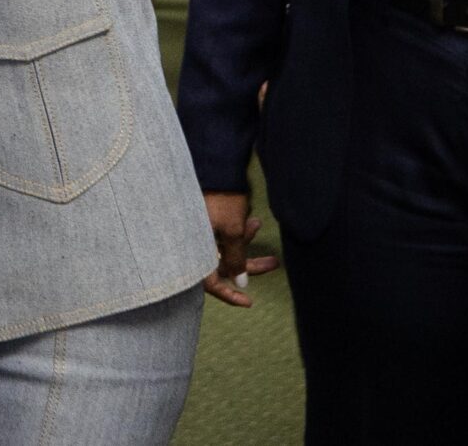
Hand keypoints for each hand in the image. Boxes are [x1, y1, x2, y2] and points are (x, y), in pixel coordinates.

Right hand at [202, 189, 279, 306]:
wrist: (214, 165)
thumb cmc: (221, 199)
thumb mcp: (233, 231)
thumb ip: (235, 259)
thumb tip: (240, 283)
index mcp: (194, 250)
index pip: (209, 282)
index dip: (229, 295)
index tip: (249, 301)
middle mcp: (194, 244)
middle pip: (222, 265)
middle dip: (249, 264)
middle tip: (274, 263)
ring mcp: (198, 233)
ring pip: (225, 247)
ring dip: (244, 241)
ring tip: (256, 224)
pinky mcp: (203, 222)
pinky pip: (222, 234)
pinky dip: (237, 231)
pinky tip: (250, 219)